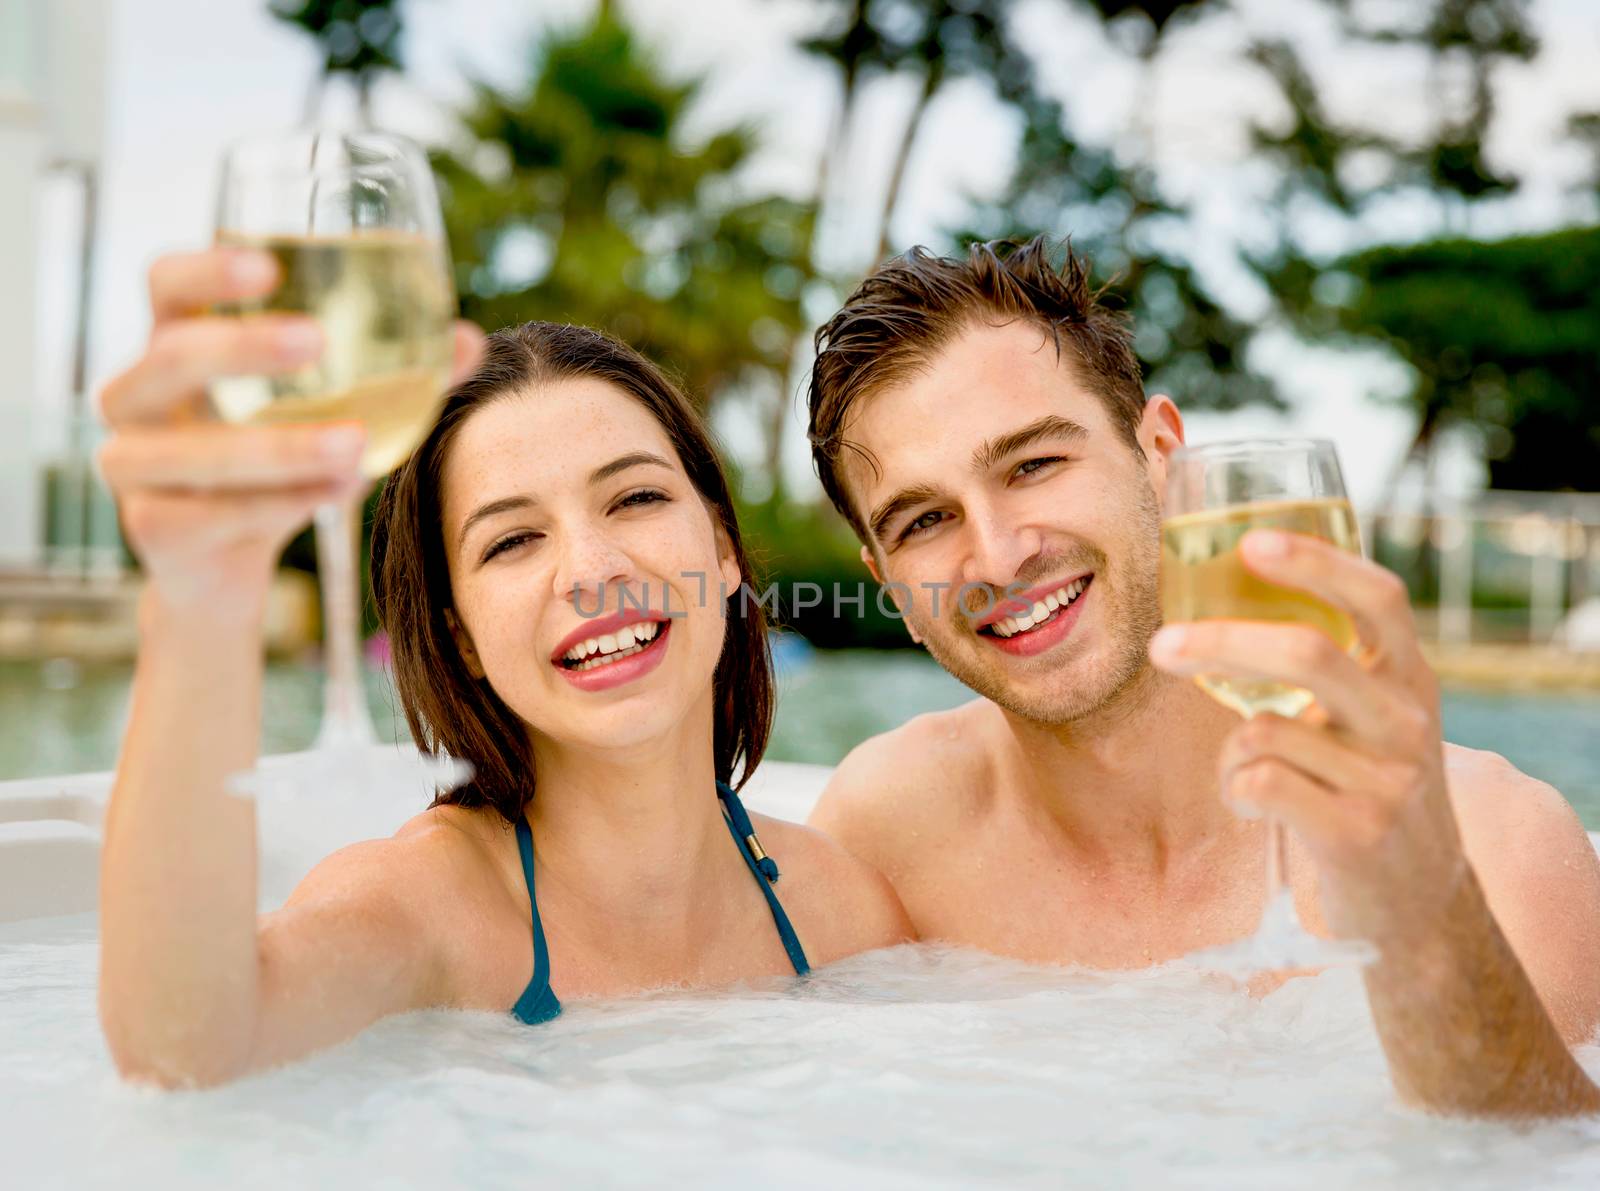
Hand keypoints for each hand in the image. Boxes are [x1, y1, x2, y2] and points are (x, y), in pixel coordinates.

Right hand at [97, 247, 485, 611]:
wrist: (225, 565)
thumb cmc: (282, 461)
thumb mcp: (335, 410)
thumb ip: (400, 373)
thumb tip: (471, 340)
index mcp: (176, 344)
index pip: (168, 284)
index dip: (206, 270)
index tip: (269, 266)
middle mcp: (137, 396)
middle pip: (171, 355)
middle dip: (243, 347)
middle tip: (317, 342)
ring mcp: (133, 464)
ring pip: (193, 450)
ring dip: (278, 445)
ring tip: (353, 444)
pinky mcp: (153, 528)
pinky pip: (214, 513)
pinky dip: (280, 503)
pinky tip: (336, 491)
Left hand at [1148, 529, 1468, 949]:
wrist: (1423, 906)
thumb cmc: (1368, 791)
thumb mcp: (1373, 719)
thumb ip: (1331, 666)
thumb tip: (1227, 595)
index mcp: (1411, 677)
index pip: (1380, 597)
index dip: (1317, 562)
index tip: (1252, 542)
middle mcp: (1408, 721)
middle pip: (1309, 653)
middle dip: (1222, 641)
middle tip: (1162, 646)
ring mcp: (1389, 780)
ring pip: (1263, 730)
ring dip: (1229, 753)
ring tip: (1251, 775)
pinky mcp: (1357, 833)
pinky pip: (1257, 784)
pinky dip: (1233, 791)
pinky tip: (1253, 807)